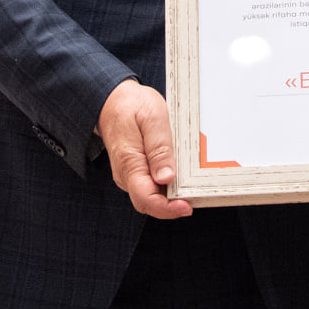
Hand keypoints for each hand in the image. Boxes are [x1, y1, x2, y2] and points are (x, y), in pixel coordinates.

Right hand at [98, 79, 191, 218]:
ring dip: (171, 196)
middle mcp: (127, 174)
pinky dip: (167, 186)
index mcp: (129, 163)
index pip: (146, 198)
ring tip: (193, 184)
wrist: (112, 100)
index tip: (187, 206)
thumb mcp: (151, 118)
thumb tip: (166, 177)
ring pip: (152, 196)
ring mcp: (130, 174)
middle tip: (197, 196)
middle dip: (173, 206)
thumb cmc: (131, 105)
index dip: (167, 208)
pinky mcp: (136, 170)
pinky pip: (152, 185)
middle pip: (150, 203)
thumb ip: (159, 148)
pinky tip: (182, 176)